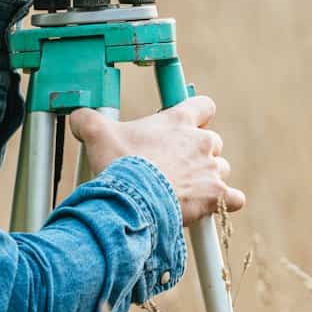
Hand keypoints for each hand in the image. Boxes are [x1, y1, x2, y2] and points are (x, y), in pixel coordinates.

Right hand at [67, 96, 245, 225]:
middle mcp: (201, 141)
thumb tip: (77, 117)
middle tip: (174, 167)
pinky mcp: (217, 196)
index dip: (197, 115)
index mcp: (179, 120)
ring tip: (183, 190)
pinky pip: (234, 198)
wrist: (132, 201)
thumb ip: (88, 120)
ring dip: (207, 179)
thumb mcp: (97, 135)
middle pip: (212, 142)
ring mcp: (211, 169)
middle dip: (198, 154)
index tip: (186, 125)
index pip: (204, 105)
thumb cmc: (119, 165)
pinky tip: (213, 207)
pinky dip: (226, 203)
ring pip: (220, 170)